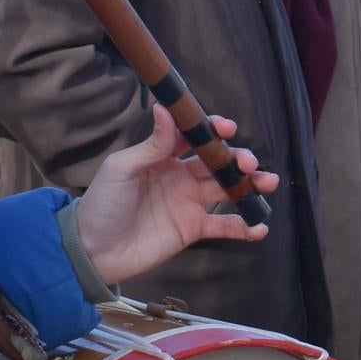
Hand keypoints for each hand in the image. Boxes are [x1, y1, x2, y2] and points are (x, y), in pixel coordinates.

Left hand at [74, 107, 275, 280]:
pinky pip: (223, 225)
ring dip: (250, 185)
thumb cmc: (102, 205)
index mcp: (163, 157)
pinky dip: (244, 226)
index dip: (213, 130)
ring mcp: (189, 203)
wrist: (93, 250)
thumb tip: (166, 109)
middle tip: (249, 163)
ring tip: (267, 183)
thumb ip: (151, 144)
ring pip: (227, 189)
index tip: (227, 128)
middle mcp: (180, 176)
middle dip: (239, 159)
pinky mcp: (192, 229)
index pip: (195, 136)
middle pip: (218, 162)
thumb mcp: (122, 169)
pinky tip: (260, 227)